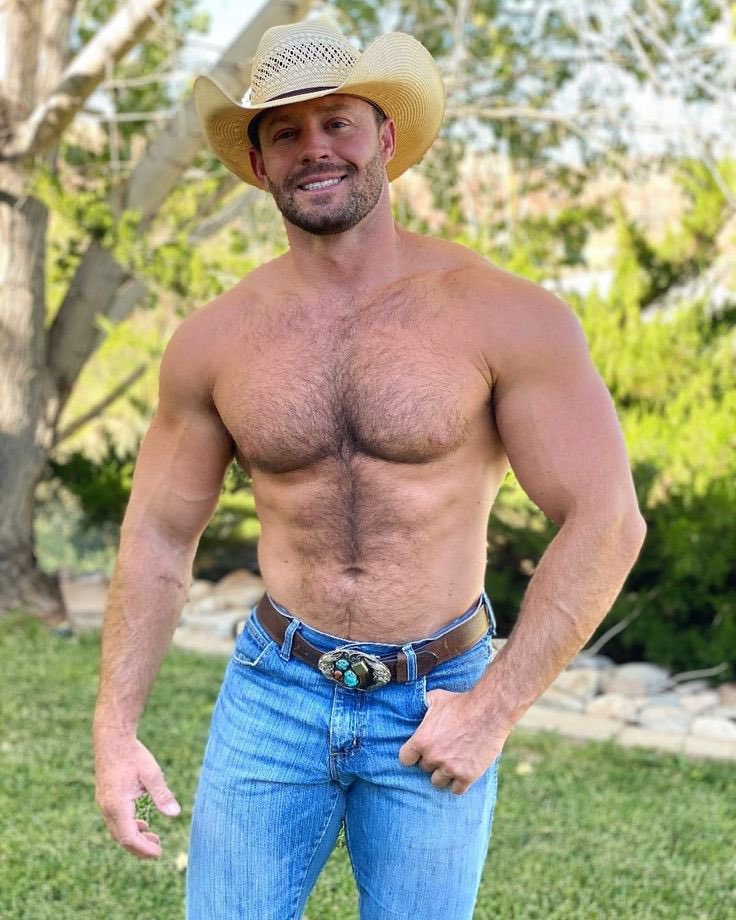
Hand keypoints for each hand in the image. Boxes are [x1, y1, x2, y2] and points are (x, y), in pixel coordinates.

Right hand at [94, 734, 179, 858]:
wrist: (112, 738)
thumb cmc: (133, 754)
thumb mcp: (152, 773)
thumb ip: (162, 795)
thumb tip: (175, 814)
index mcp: (117, 805)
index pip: (129, 837)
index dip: (143, 848)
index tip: (159, 853)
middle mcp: (107, 808)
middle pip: (121, 838)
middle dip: (139, 847)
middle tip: (158, 850)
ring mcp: (103, 804)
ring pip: (117, 830)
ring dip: (134, 837)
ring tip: (153, 837)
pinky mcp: (105, 798)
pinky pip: (115, 821)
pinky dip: (128, 826)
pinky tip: (142, 823)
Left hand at [398, 688, 507, 794]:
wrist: (489, 710)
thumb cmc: (461, 702)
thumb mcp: (435, 699)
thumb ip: (420, 707)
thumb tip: (412, 708)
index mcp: (421, 740)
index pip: (405, 759)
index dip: (412, 755)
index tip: (419, 751)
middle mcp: (433, 757)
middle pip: (424, 768)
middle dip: (432, 760)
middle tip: (443, 750)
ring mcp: (450, 768)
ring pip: (438, 782)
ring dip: (443, 774)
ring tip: (451, 762)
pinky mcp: (467, 776)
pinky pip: (456, 790)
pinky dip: (459, 783)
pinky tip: (462, 772)